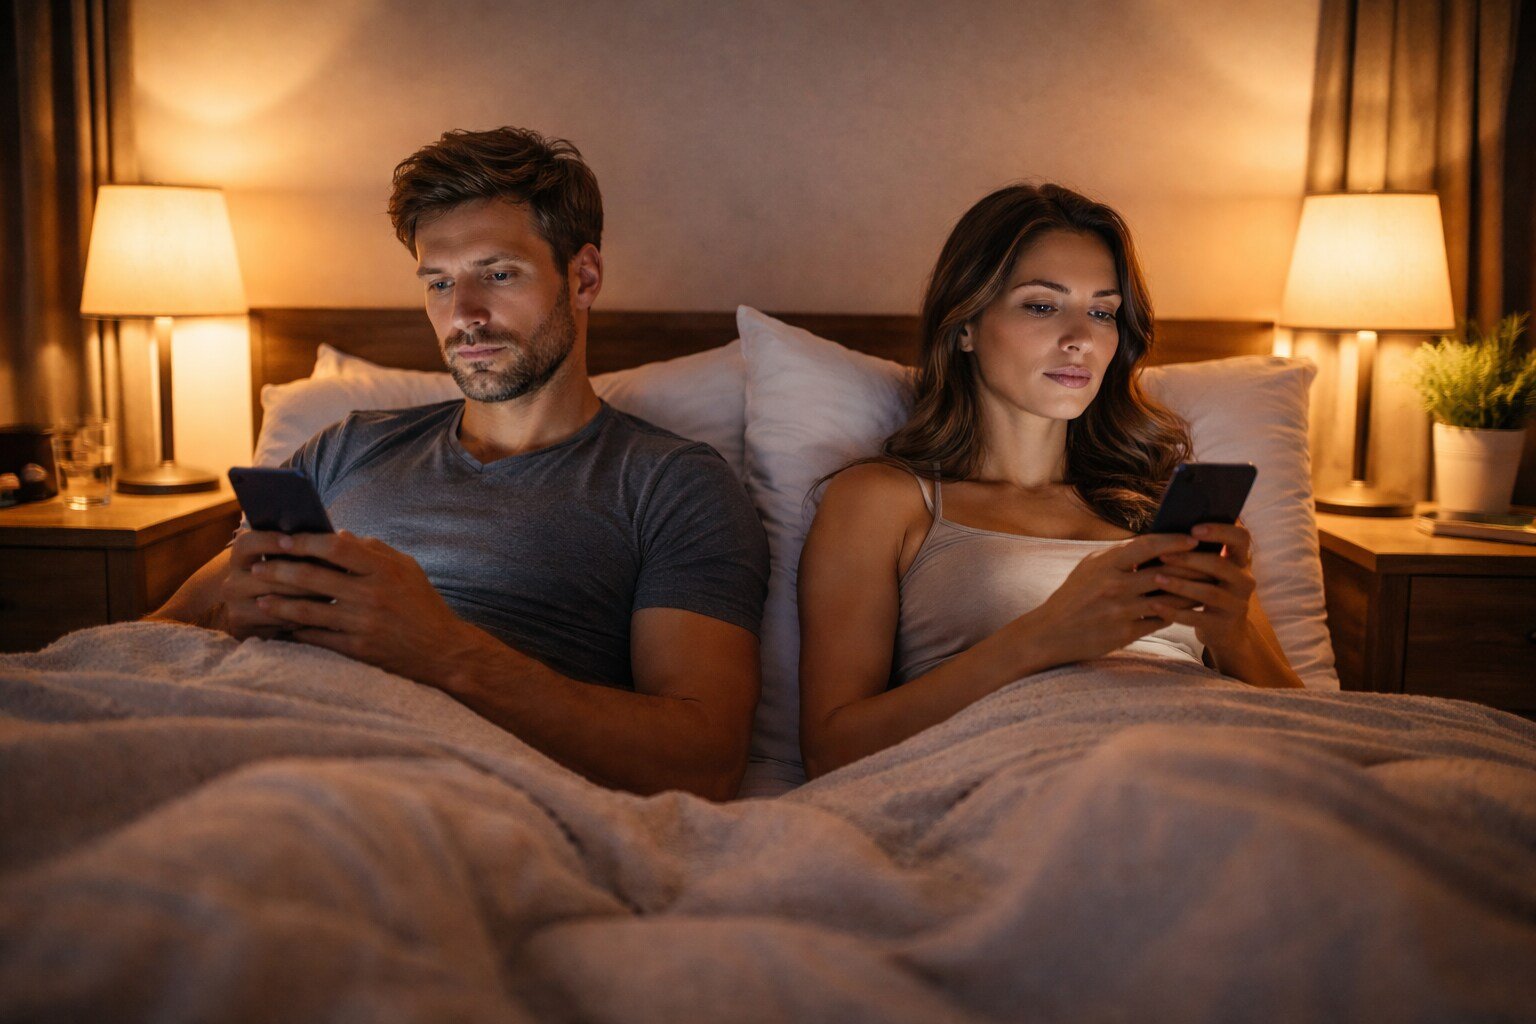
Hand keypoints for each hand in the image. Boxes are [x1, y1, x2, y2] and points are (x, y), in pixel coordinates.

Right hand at [220, 530, 335, 638]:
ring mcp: (235, 606)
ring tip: (333, 592)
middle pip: (269, 576)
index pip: (247, 544)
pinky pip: (279, 622)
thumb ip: (296, 549)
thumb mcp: (278, 560)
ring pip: (277, 601)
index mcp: (240, 557)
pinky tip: (320, 613)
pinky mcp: (244, 627)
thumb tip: (335, 536)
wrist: (250, 611)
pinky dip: (301, 617)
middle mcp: (232, 581)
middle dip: (306, 574)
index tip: (291, 541)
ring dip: (308, 598)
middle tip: (334, 571)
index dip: (268, 541)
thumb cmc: (277, 577)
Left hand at [248, 530, 485, 685]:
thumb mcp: (407, 569)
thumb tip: (338, 535)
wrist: (443, 651)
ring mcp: (363, 624)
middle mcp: (372, 595)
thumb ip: (374, 550)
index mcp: (385, 570)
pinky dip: (296, 631)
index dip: (305, 542)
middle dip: (279, 570)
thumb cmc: (423, 605)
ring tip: (258, 597)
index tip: (282, 539)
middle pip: (314, 577)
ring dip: (278, 603)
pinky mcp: (358, 649)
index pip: (336, 548)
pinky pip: (318, 637)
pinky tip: (280, 625)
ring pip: (308, 610)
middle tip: (257, 567)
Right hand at [1018, 532, 1202, 665]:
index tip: (1193, 540)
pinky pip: (1160, 621)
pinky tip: (1187, 610)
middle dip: (1191, 568)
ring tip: (1206, 587)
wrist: (1050, 633)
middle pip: (1165, 573)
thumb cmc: (1074, 595)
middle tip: (1212, 564)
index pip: (1148, 546)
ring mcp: (1120, 611)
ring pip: (1168, 599)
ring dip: (1190, 593)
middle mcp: (1114, 586)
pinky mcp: (1124, 634)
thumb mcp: (1090, 567)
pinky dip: (1176, 614)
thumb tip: (1155, 542)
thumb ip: (1120, 555)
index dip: (1174, 541)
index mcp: (1106, 564)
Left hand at [1145, 522, 1260, 655]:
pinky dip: (1174, 611)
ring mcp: (1235, 604)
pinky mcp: (1222, 625)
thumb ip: (1200, 550)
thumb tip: (1166, 528)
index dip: (1220, 531)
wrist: (1225, 630)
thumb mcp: (1213, 569)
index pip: (1241, 538)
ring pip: (1209, 592)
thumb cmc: (1210, 588)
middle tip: (1162, 555)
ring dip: (1180, 584)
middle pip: (1220, 565)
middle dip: (1189, 559)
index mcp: (1241, 560)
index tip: (1193, 529)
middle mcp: (1244, 580)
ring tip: (1156, 578)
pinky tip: (1155, 605)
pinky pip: (1197, 617)